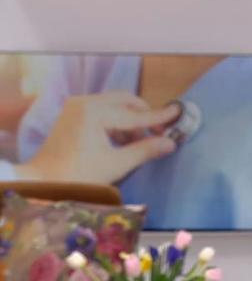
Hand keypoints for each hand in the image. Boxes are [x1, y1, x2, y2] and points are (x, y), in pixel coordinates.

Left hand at [16, 91, 180, 183]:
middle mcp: (85, 102)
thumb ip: (145, 150)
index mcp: (94, 112)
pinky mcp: (73, 113)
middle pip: (125, 101)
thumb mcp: (117, 164)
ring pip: (115, 104)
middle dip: (144, 115)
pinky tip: (123, 140)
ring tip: (141, 141)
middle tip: (160, 132)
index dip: (159, 117)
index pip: (135, 114)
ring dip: (131, 119)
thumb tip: (170, 142)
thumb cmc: (78, 175)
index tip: (178, 112)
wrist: (44, 180)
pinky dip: (117, 121)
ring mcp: (77, 106)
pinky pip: (103, 109)